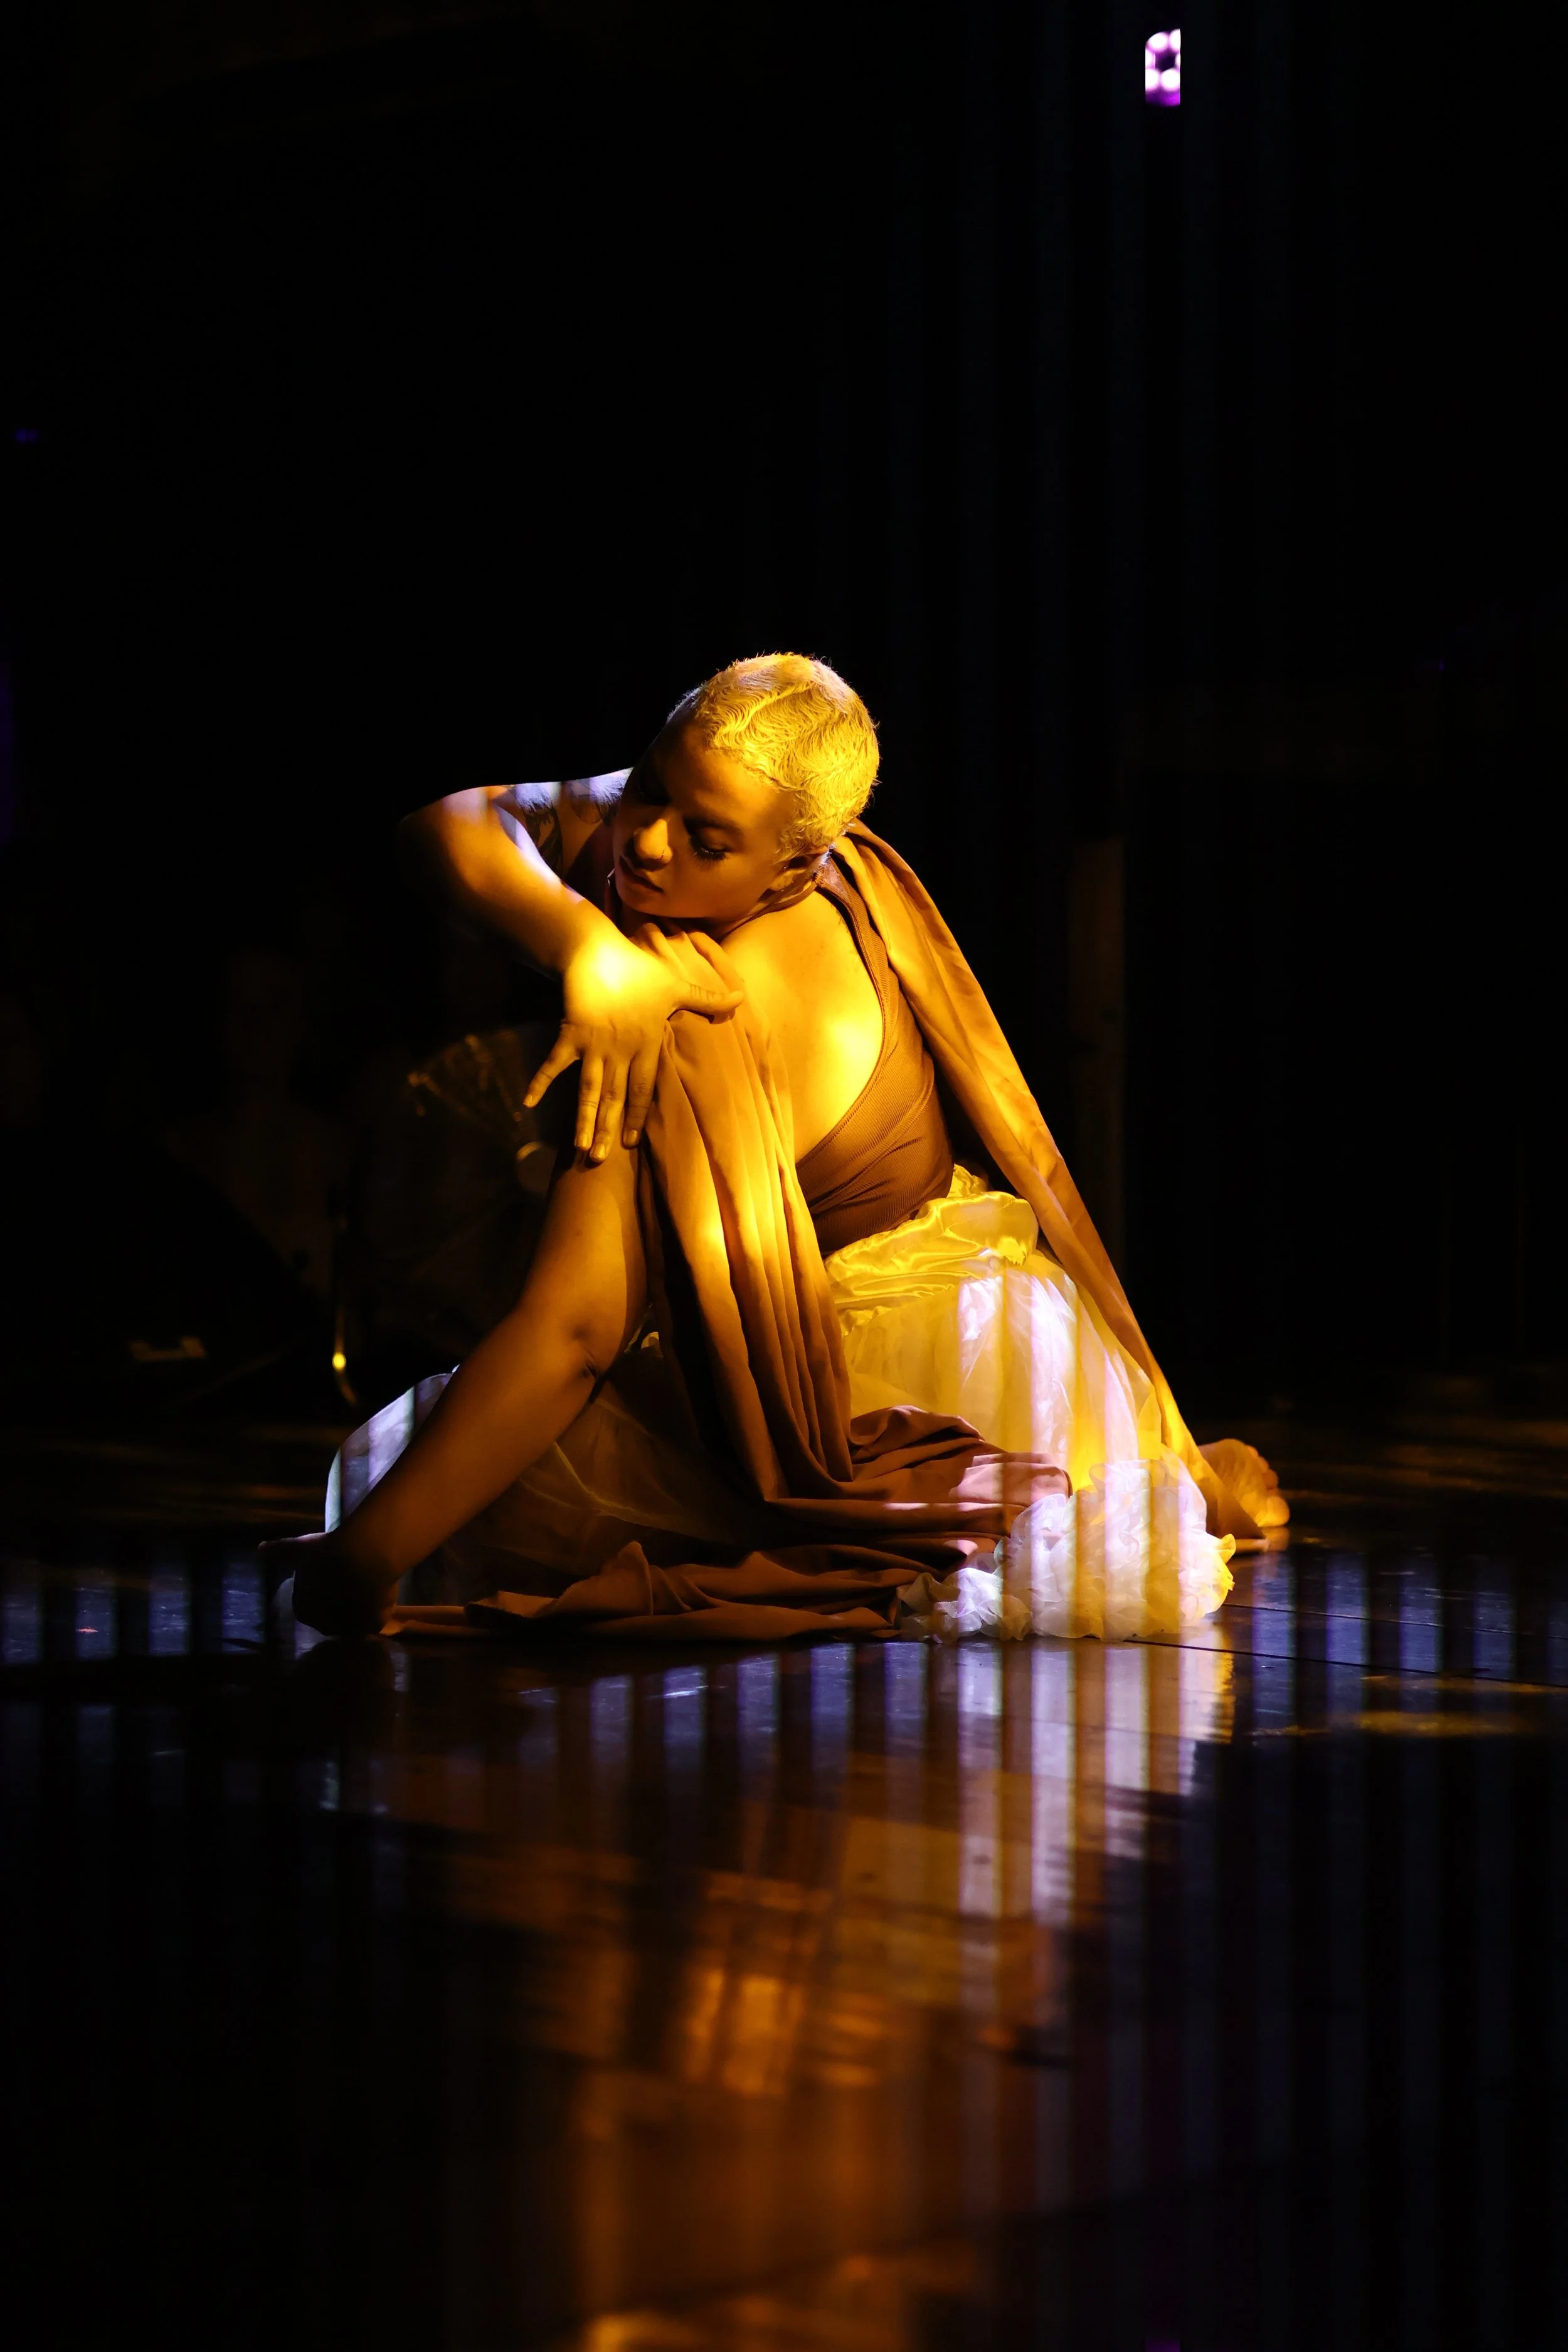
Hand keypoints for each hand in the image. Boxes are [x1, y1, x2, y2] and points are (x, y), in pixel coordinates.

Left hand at [261, 1529, 396, 1638]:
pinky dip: (376, 1610)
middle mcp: (324, 1626)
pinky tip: (379, 1593)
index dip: (319, 1589)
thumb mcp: (300, 1548)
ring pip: (353, 1619)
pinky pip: (373, 1620)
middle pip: (331, 1615)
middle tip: (348, 1578)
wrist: (366, 1555)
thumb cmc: (328, 1552)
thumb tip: (260, 1549)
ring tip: (366, 1583)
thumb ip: (280, 1551)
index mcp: (304, 1610)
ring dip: (356, 1608)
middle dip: (337, 1602)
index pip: (308, 1605)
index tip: (329, 1574)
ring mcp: (350, 1628)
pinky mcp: (372, 1625)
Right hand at [524, 921, 743, 1158]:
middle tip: (599, 1160)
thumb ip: (707, 998)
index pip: (643, 1088)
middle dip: (606, 1128)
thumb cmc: (640, 969)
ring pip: (588, 1090)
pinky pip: (554, 1063)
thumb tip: (741, 997)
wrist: (600, 950)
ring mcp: (593, 1045)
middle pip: (612, 1097)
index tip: (631, 1142)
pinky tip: (528, 1104)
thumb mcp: (677, 985)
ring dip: (582, 1119)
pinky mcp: (570, 1033)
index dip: (637, 1115)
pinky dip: (540, 1082)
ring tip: (578, 1147)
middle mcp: (619, 1051)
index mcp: (645, 1045)